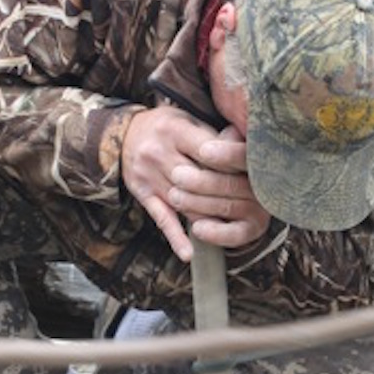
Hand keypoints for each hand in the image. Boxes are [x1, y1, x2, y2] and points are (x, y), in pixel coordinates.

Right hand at [122, 108, 270, 260]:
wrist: (122, 135)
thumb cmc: (165, 127)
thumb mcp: (187, 119)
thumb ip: (214, 134)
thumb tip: (246, 146)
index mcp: (174, 131)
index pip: (209, 152)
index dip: (231, 166)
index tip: (250, 176)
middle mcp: (159, 154)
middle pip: (198, 180)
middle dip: (223, 192)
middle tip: (247, 205)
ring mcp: (150, 177)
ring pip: (184, 203)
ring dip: (208, 217)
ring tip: (232, 228)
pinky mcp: (144, 195)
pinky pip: (162, 219)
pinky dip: (176, 237)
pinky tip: (189, 253)